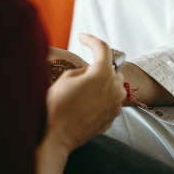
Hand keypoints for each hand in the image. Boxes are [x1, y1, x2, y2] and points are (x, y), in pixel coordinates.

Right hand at [44, 33, 125, 152]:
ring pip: (113, 86)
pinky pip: (110, 101)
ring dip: (102, 84)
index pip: (103, 48)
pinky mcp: (113, 118)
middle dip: (99, 67)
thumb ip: (84, 69)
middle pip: (112, 69)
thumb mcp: (67, 78)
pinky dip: (101, 98)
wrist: (57, 136)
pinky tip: (85, 104)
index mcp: (103, 74)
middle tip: (82, 72)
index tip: (82, 37)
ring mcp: (116, 105)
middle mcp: (115, 88)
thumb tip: (91, 71)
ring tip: (83, 91)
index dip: (91, 39)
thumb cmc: (58, 105)